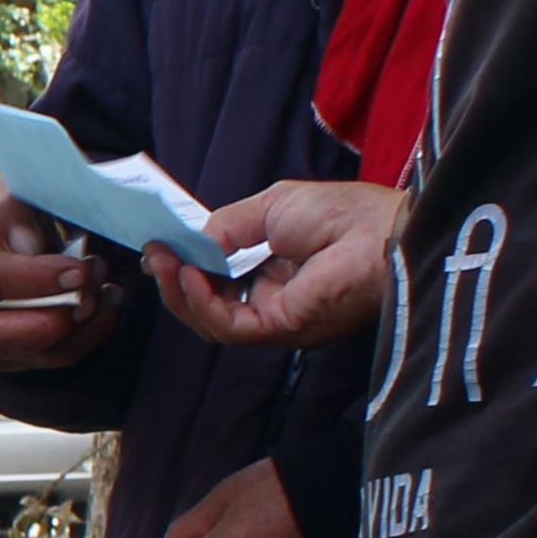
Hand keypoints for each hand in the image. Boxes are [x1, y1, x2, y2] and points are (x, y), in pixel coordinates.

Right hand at [0, 186, 120, 367]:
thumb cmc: (2, 218)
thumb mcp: (4, 199)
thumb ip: (13, 213)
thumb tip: (27, 245)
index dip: (36, 278)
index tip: (78, 270)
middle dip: (51, 322)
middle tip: (92, 295)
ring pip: (28, 355)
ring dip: (77, 329)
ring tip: (105, 291)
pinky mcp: (2, 358)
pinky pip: (49, 360)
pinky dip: (85, 337)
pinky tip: (104, 307)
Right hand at [148, 180, 407, 353]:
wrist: (382, 231)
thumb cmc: (341, 214)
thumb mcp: (269, 208)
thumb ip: (226, 228)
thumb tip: (188, 244)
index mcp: (276, 274)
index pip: (220, 281)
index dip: (188, 267)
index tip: (162, 247)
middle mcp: (273, 302)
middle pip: (209, 305)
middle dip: (176, 282)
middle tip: (155, 255)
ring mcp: (276, 320)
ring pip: (210, 320)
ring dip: (180, 292)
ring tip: (164, 262)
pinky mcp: (280, 329)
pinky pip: (227, 325)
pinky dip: (201, 302)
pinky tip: (190, 275)